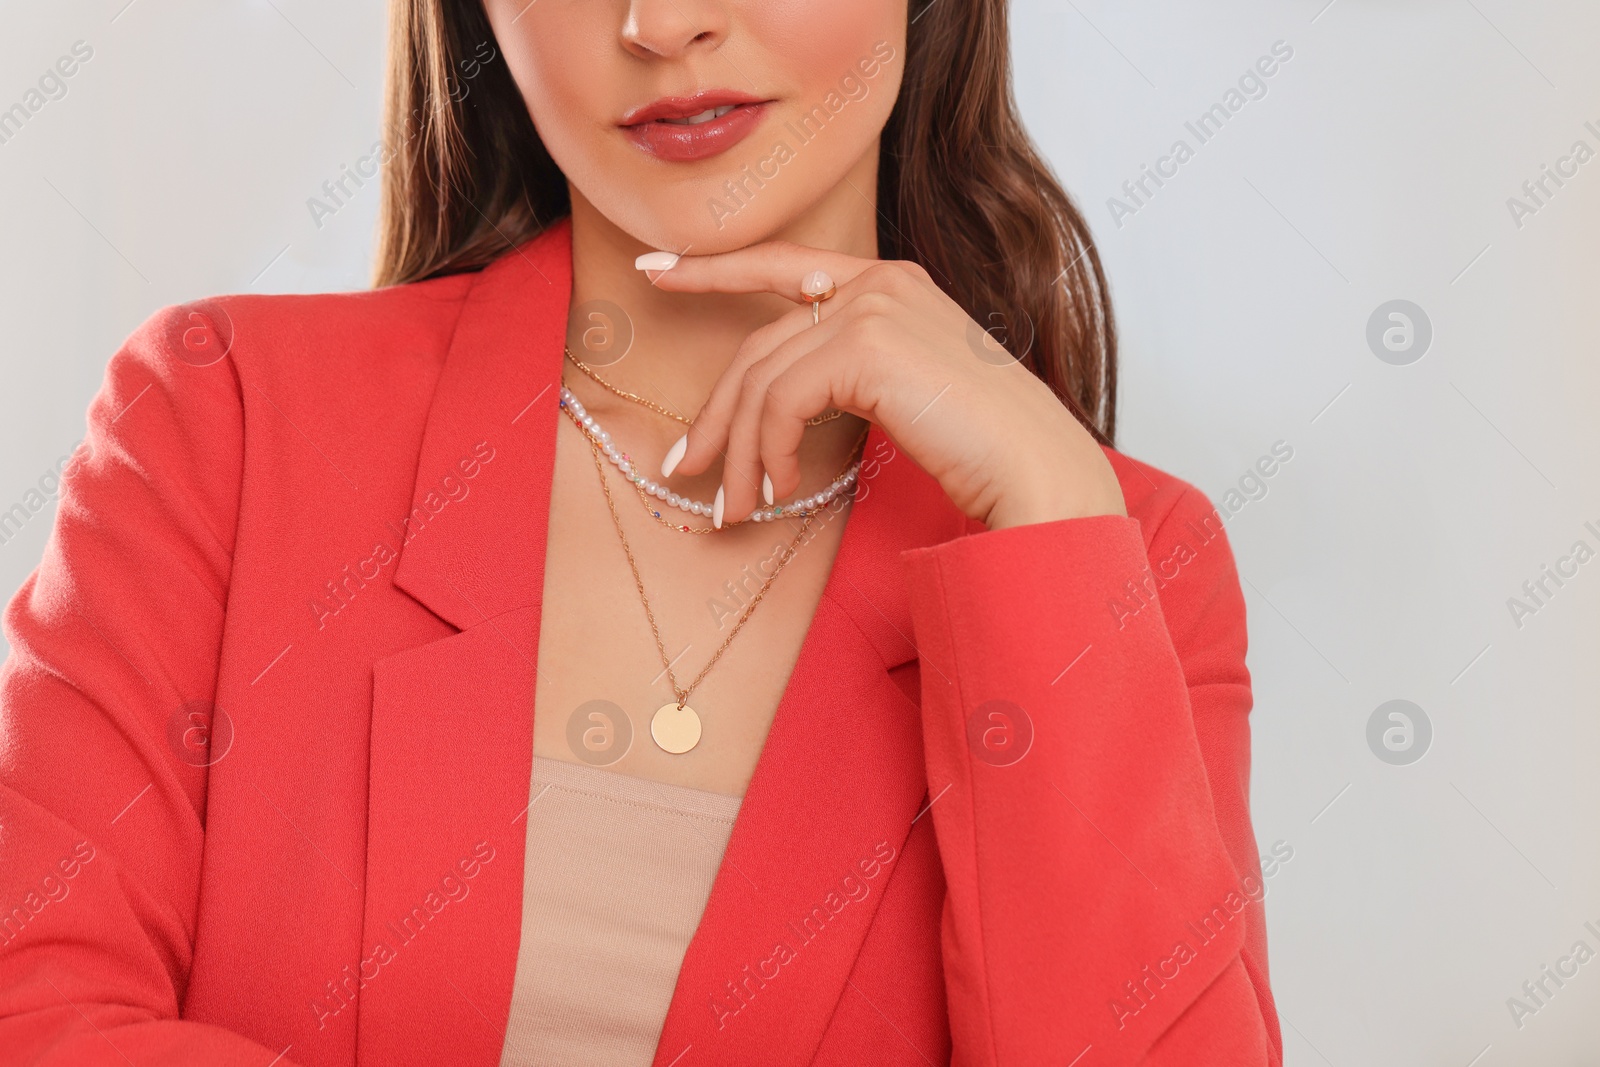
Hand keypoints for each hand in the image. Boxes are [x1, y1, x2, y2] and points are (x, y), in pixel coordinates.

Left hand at [646, 241, 1126, 529]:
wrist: (1037, 471)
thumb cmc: (982, 448)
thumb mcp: (905, 394)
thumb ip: (847, 374)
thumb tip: (772, 409)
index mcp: (890, 283)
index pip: (781, 267)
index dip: (713, 270)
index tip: (655, 273)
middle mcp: (879, 282)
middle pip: (760, 344)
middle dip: (717, 413)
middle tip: (688, 468)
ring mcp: (874, 307)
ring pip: (763, 379)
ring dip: (740, 454)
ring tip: (736, 509)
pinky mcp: (866, 346)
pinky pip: (782, 402)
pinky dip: (769, 452)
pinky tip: (783, 490)